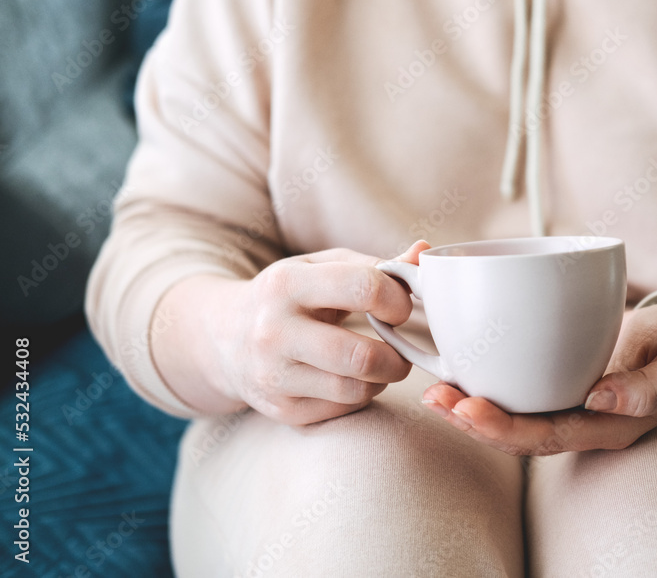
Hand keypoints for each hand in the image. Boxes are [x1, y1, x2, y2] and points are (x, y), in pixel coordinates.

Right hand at [155, 241, 430, 424]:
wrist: (224, 338)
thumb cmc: (290, 295)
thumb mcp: (323, 267)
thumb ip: (377, 264)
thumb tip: (425, 253)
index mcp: (286, 284)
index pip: (364, 288)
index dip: (398, 299)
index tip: (400, 307)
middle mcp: (273, 332)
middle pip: (361, 356)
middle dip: (398, 356)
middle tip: (401, 350)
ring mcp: (273, 377)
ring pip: (355, 390)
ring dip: (381, 379)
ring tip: (379, 364)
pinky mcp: (280, 410)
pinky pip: (342, 411)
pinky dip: (359, 396)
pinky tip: (351, 379)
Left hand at [420, 303, 656, 454]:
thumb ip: (649, 389)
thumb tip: (600, 400)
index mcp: (608, 428)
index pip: (548, 436)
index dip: (506, 428)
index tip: (471, 407)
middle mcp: (580, 422)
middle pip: (518, 433)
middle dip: (473, 421)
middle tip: (437, 398)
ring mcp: (567, 403)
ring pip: (513, 416)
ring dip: (471, 407)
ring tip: (435, 391)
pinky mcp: (558, 380)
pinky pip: (518, 390)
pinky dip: (486, 383)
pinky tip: (458, 367)